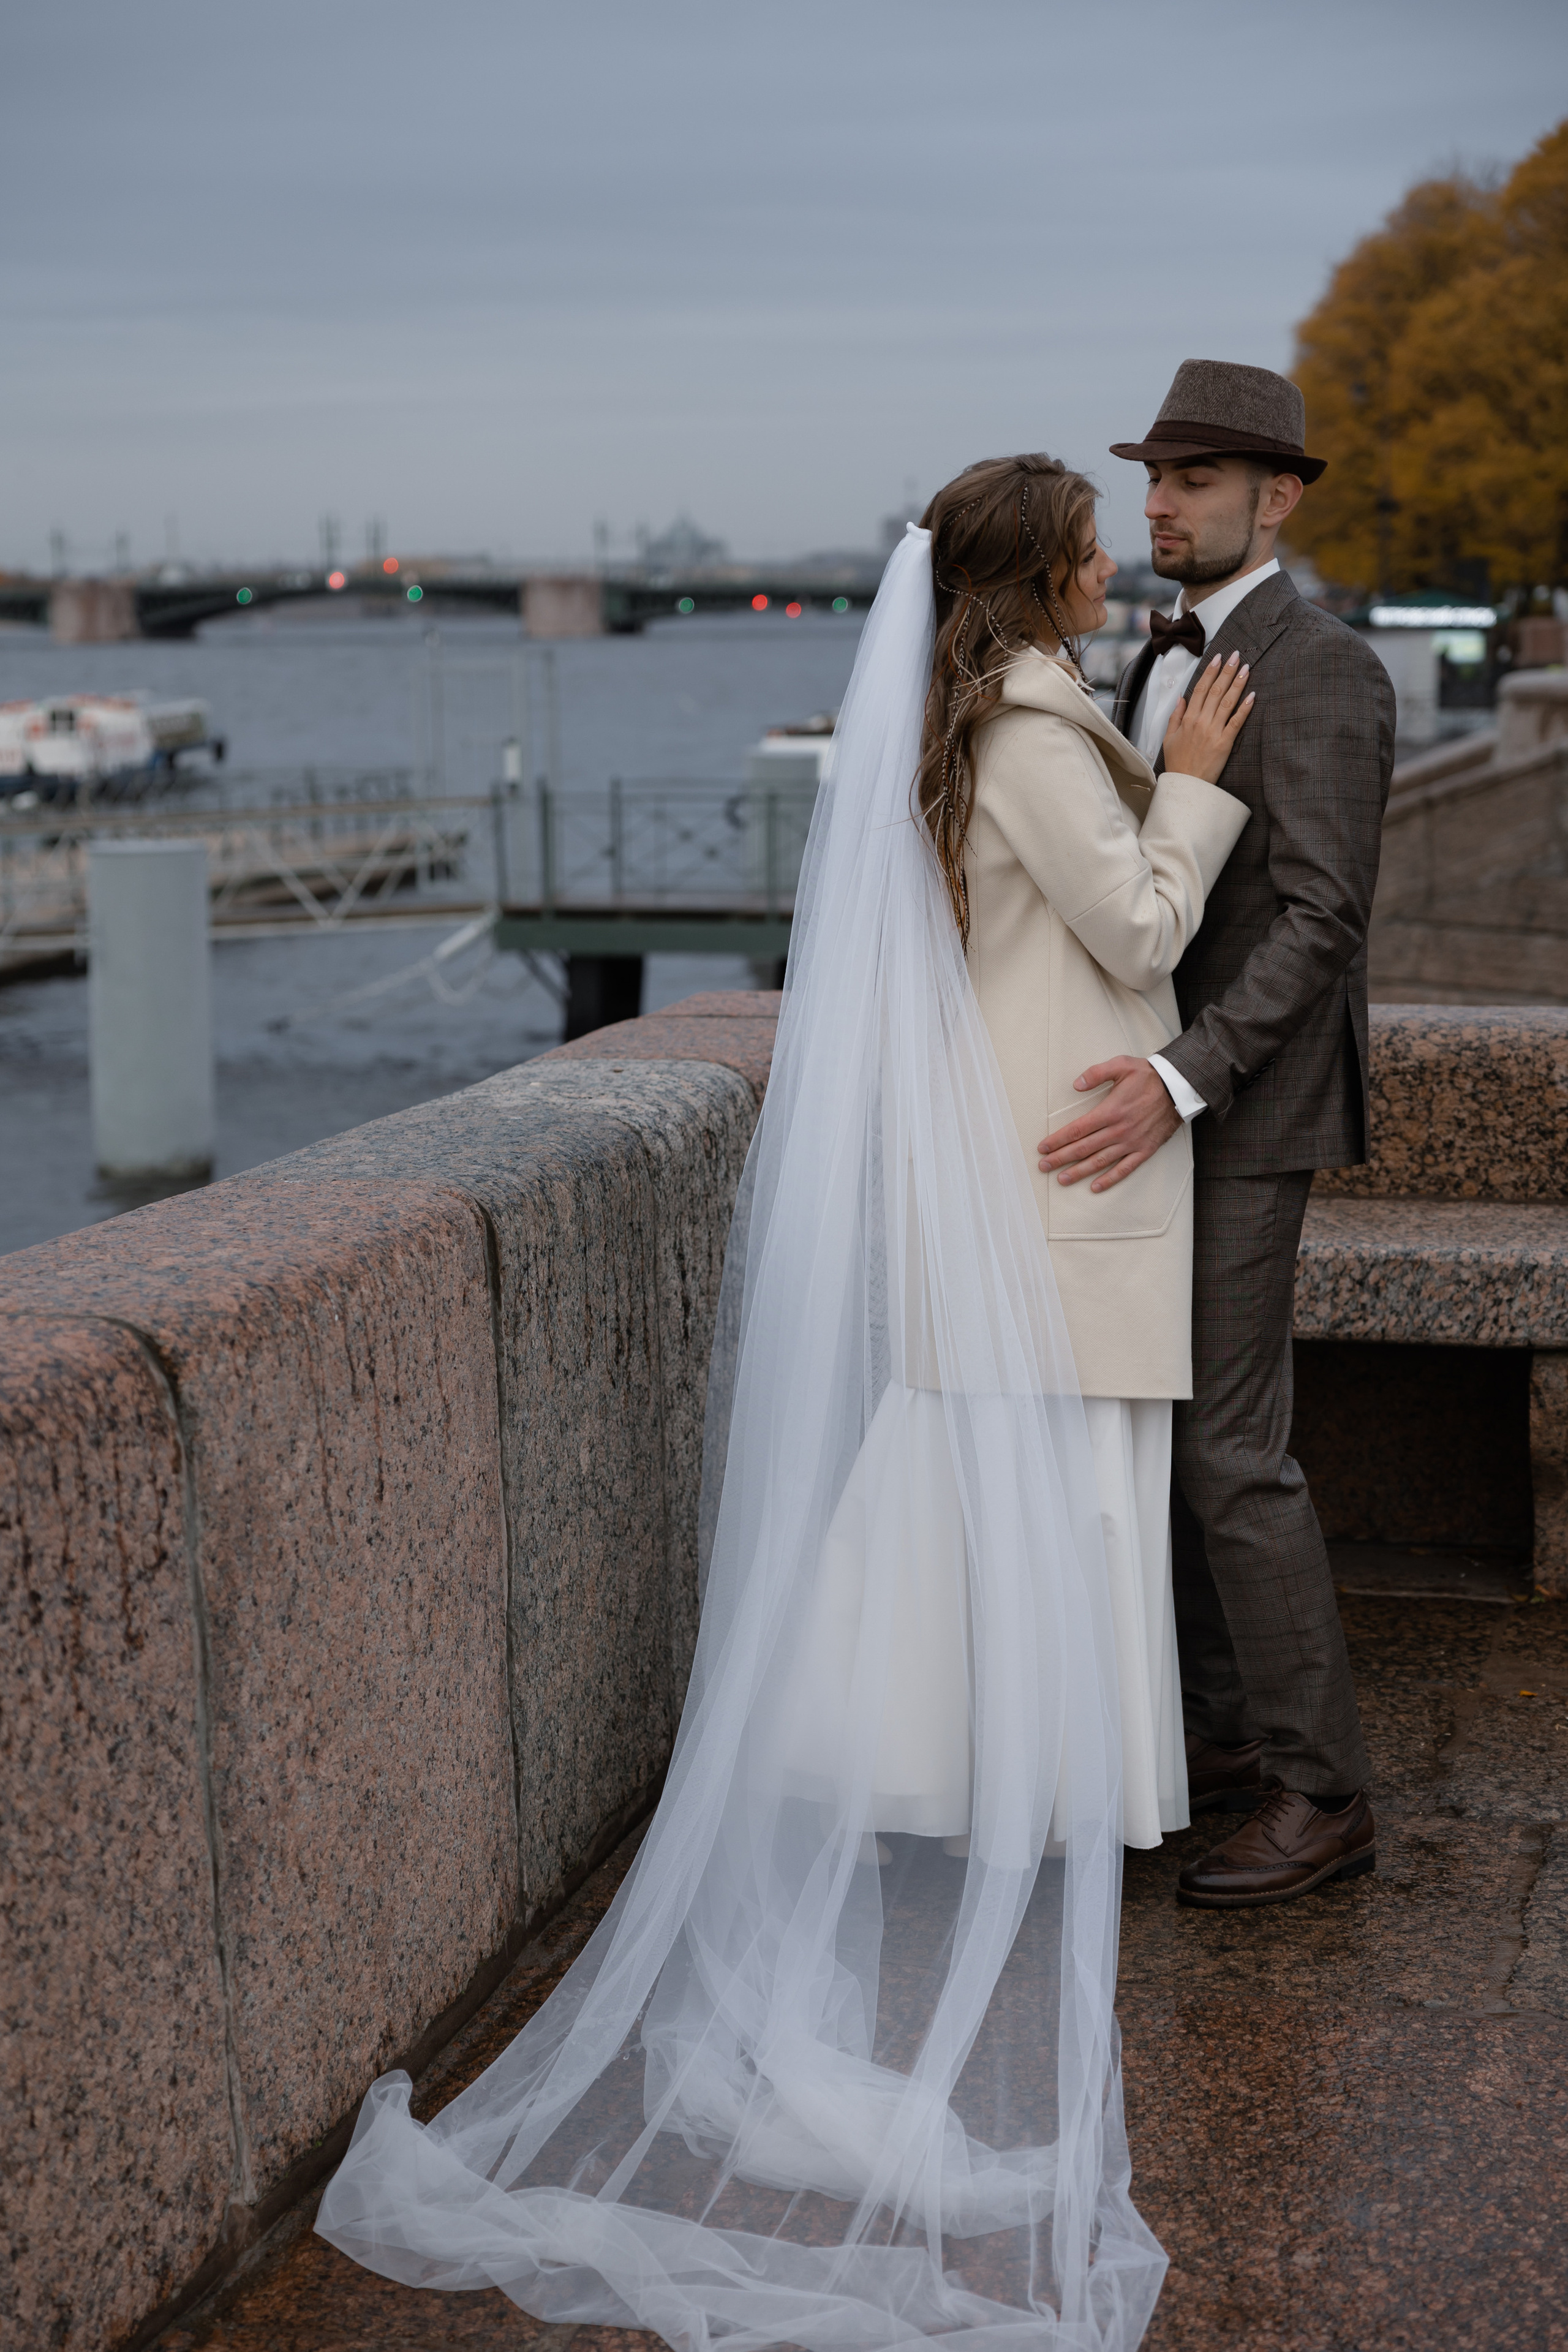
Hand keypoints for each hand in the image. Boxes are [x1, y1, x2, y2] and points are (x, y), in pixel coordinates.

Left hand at [1037, 1057, 1181, 1190]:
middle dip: (1061, 1158)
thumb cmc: (1148, 1076)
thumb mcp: (1121, 1065)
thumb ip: (1096, 1073)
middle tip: (1043, 1166)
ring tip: (1061, 1179)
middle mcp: (1119, 1130)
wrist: (1178, 1089)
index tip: (1043, 1147)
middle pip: (1084, 1148)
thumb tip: (1075, 1084)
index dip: (1058, 1140)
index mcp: (1110, 1111)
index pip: (1077, 1130)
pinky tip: (1095, 1187)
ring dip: (1079, 1172)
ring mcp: (1132, 1142)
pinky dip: (1110, 1179)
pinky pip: (1125, 1169)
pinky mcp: (1145, 1150)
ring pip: (1100, 1161)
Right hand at [1163, 650, 1253, 782]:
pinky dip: (1244, 708)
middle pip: (1216, 691)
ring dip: (1237, 683)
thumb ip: (1175, 717)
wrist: (1186, 786)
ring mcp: (1213, 732)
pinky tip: (1252, 695)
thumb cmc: (1178, 764)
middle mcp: (1201, 722)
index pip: (1200, 689)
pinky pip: (1236, 722)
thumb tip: (1181, 699)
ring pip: (1227, 702)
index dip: (1210, 672)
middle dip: (1226, 671)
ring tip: (1245, 668)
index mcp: (1187, 719)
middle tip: (1235, 655)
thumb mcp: (1169, 739)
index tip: (1217, 659)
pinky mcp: (1225, 743)